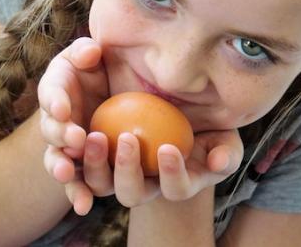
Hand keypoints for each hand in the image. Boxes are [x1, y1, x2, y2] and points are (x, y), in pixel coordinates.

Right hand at [38, 37, 108, 214]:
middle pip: (52, 131)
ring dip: (60, 166)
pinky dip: (77, 195)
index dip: (54, 101)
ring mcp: (65, 148)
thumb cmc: (97, 71)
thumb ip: (87, 51)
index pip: (51, 93)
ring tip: (65, 173)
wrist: (110, 99)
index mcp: (55, 91)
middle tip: (75, 137)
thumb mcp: (91, 56)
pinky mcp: (80, 168)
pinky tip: (84, 207)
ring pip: (57, 160)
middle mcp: (55, 122)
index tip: (63, 107)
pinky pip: (76, 184)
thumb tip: (91, 52)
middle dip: (60, 135)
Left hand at [81, 128, 242, 207]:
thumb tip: (218, 161)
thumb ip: (226, 151)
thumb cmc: (207, 126)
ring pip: (101, 182)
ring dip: (95, 164)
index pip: (175, 189)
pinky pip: (79, 161)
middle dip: (127, 171)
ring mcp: (116, 174)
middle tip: (128, 138)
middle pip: (132, 193)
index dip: (173, 174)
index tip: (169, 148)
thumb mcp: (224, 137)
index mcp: (176, 184)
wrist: (173, 106)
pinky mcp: (95, 158)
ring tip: (95, 136)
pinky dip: (75, 155)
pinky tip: (74, 132)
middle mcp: (144, 185)